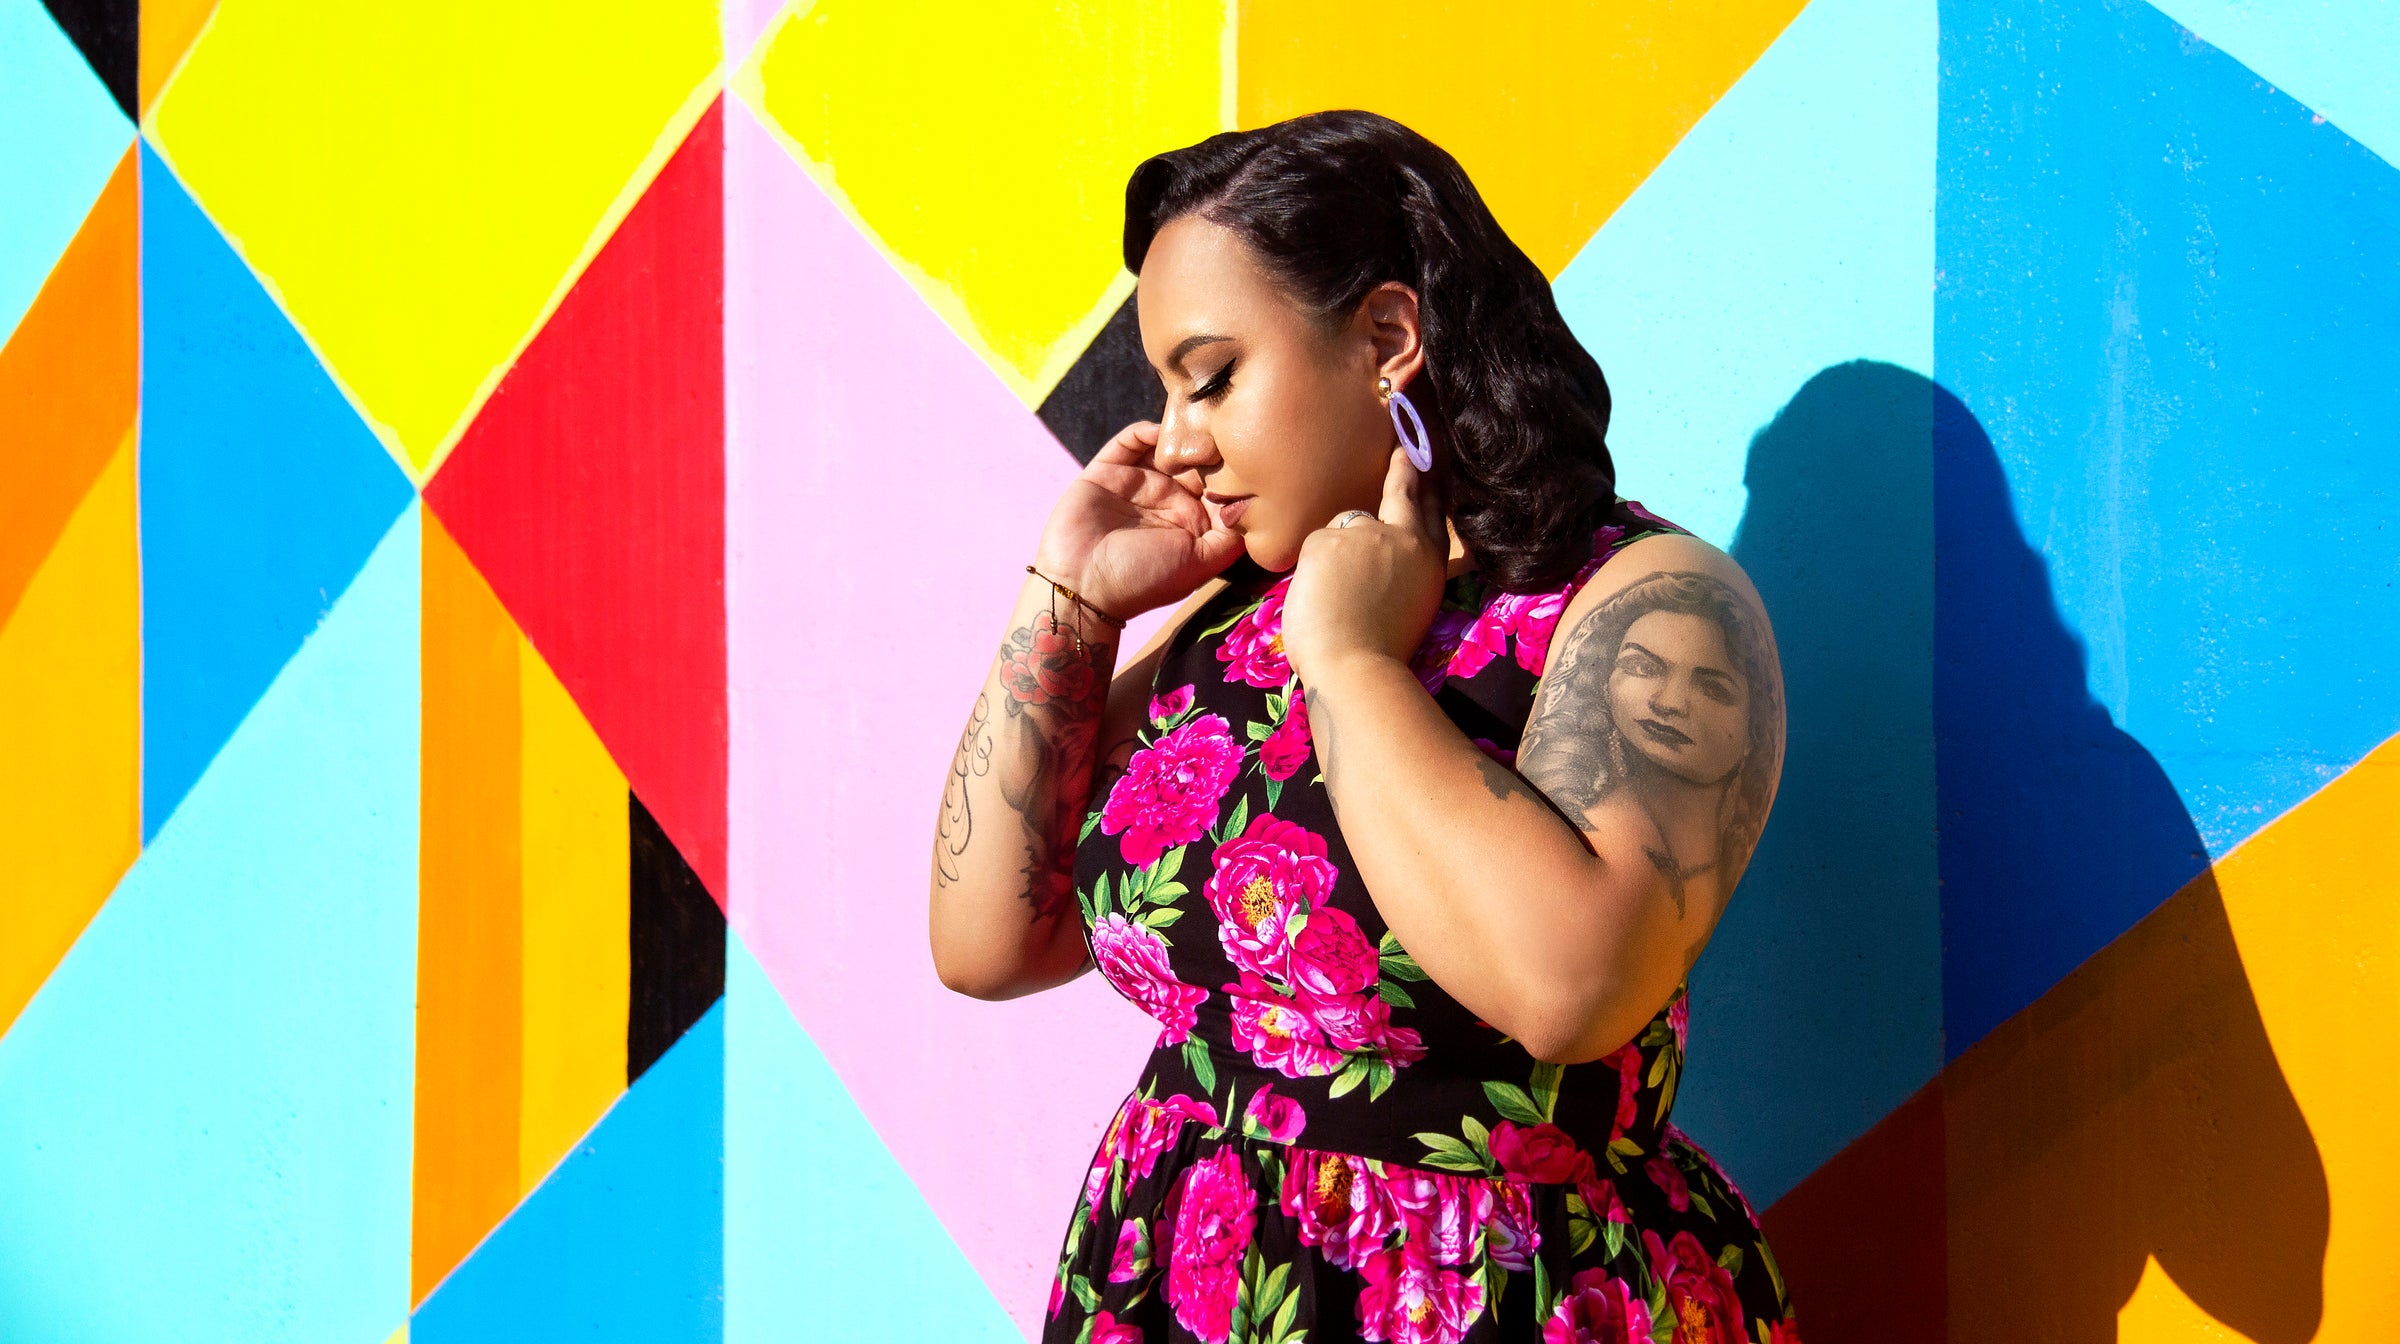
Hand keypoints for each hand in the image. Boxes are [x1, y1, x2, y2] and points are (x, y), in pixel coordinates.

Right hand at [1029, 421, 1245, 617]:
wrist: (1083, 587)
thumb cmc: (1144, 581)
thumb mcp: (1201, 563)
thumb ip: (1230, 536)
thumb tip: (1253, 504)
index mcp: (1190, 522)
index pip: (1218, 485)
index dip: (1231, 471)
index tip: (1243, 457)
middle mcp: (1166, 500)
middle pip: (1195, 460)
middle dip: (1209, 446)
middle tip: (1220, 431)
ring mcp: (1136, 484)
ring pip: (1165, 447)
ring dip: (1180, 436)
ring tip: (1192, 428)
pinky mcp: (1107, 471)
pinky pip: (1130, 441)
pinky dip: (1146, 431)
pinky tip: (1160, 434)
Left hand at [1280, 446, 1448, 686]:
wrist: (1356, 668)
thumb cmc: (1378, 652)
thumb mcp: (1409, 604)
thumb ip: (1398, 571)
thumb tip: (1375, 556)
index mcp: (1428, 561)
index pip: (1429, 511)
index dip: (1428, 485)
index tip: (1427, 464)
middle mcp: (1403, 539)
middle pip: (1401, 494)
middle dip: (1404, 468)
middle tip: (1404, 449)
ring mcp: (1366, 534)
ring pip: (1343, 529)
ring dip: (1336, 556)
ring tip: (1336, 599)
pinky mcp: (1329, 538)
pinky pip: (1315, 546)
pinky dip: (1312, 570)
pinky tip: (1319, 596)